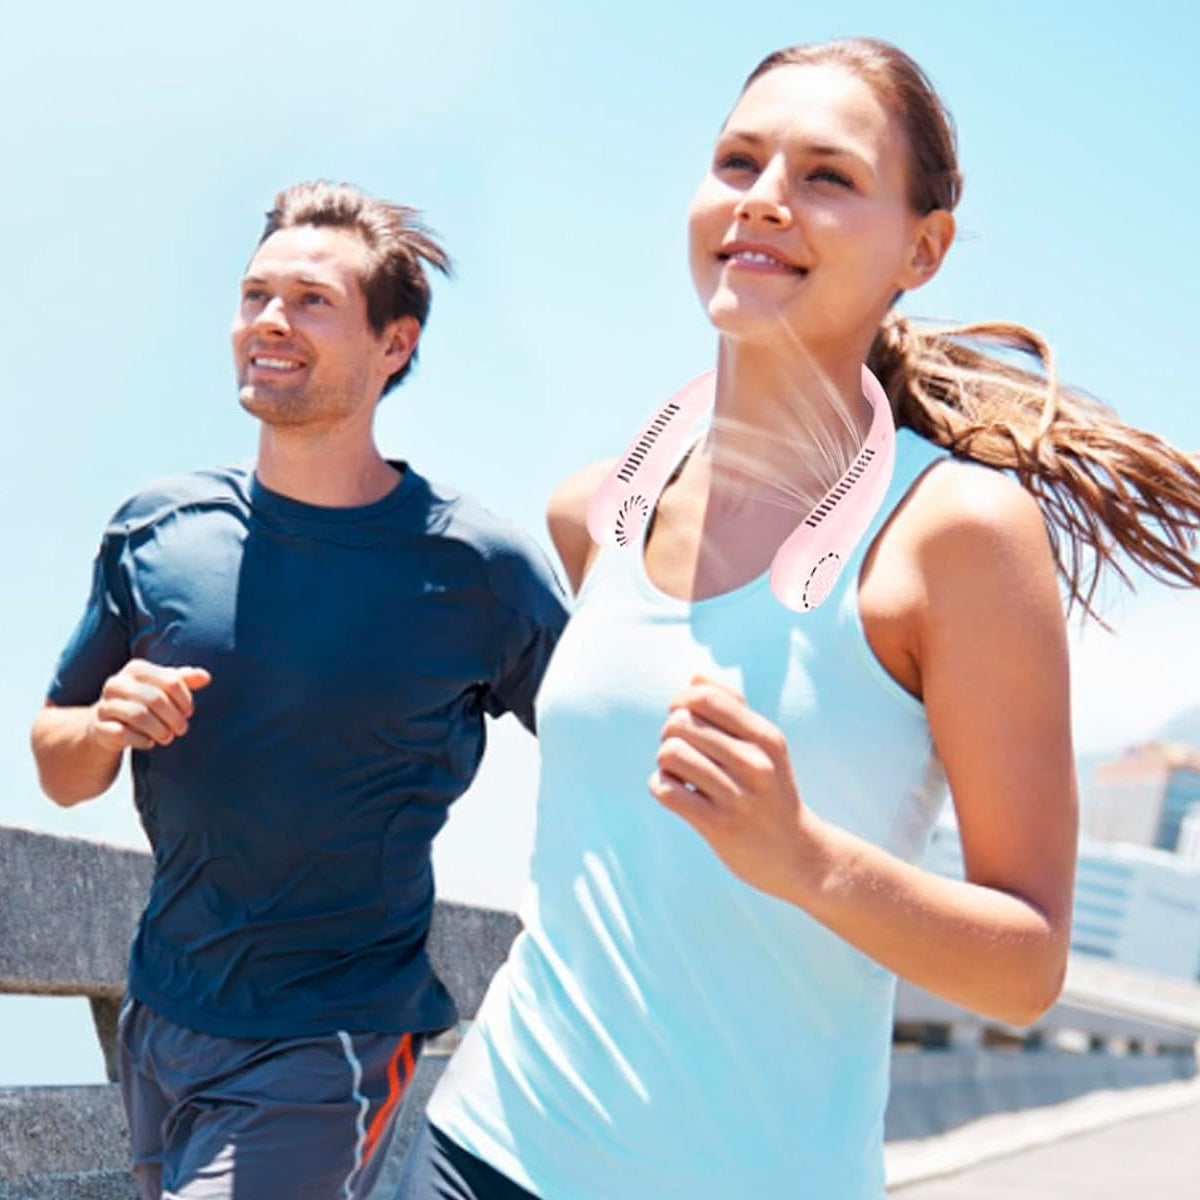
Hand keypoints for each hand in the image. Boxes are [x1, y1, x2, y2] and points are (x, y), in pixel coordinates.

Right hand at [88, 660, 211, 751]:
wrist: (110, 723)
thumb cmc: (144, 702)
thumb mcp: (164, 688)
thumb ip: (185, 680)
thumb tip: (206, 677)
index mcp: (136, 669)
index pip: (171, 681)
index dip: (185, 699)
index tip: (189, 712)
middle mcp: (117, 683)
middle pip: (156, 699)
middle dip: (174, 717)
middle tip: (182, 729)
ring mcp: (105, 705)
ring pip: (139, 715)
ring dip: (160, 730)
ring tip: (168, 737)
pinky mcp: (99, 727)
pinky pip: (123, 734)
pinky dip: (141, 740)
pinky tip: (149, 742)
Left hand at [649, 675, 819, 901]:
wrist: (797, 854)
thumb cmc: (771, 791)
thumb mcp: (765, 745)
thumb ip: (733, 706)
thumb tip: (694, 677)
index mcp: (765, 737)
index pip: (706, 698)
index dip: (681, 702)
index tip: (682, 717)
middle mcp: (755, 762)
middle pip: (681, 724)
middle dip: (669, 733)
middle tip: (679, 750)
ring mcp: (738, 795)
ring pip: (671, 755)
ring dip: (664, 762)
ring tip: (677, 772)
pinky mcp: (719, 826)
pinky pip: (667, 791)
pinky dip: (660, 786)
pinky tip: (673, 792)